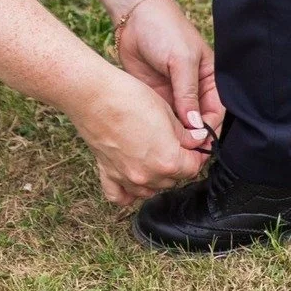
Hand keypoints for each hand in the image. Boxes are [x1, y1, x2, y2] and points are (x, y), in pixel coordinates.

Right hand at [71, 67, 207, 204]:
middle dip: (179, 163)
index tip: (196, 145)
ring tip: (156, 156)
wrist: (93, 94)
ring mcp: (126, 178)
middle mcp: (148, 176)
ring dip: (157, 177)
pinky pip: (121, 196)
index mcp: (168, 160)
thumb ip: (185, 133)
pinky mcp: (108, 174)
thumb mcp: (166, 110)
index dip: (198, 154)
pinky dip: (129, 192)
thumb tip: (197, 140)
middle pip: (174, 179)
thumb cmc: (129, 97)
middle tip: (176, 144)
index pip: (194, 167)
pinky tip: (133, 179)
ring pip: (151, 189)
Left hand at [116, 0, 223, 140]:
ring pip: (180, 124)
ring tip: (168, 148)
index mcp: (210, 80)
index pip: (216, 112)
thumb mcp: (181, 60)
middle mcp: (194, 91)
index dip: (209, 129)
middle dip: (193, 137)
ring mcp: (174, 95)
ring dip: (176, 136)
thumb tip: (195, 126)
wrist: (134, 17)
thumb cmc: (165, 30)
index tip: (200, 145)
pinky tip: (155, 137)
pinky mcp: (156, 97)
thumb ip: (188, 93)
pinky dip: (160, 129)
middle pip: (198, 122)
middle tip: (182, 152)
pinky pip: (162, 119)